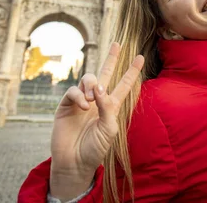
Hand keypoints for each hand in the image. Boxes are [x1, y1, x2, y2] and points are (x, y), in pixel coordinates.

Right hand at [49, 43, 143, 199]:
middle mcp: (97, 100)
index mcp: (111, 106)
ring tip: (92, 100)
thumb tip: (99, 87)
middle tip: (118, 44)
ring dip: (92, 85)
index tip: (140, 57)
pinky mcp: (66, 105)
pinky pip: (73, 91)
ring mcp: (81, 101)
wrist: (75, 162)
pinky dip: (79, 95)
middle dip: (112, 58)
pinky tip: (84, 106)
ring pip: (88, 79)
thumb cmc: (95, 148)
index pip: (124, 85)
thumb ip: (107, 107)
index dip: (131, 71)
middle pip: (106, 74)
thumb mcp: (109, 128)